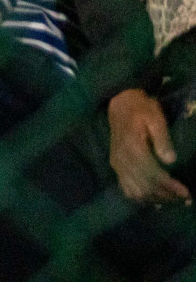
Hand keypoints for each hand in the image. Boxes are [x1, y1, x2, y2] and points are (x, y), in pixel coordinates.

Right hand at [107, 89, 190, 204]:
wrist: (120, 102)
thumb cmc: (141, 109)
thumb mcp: (155, 118)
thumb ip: (162, 138)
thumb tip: (171, 160)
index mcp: (132, 147)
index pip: (152, 174)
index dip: (170, 187)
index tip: (186, 193)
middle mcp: (122, 159)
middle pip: (145, 187)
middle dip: (166, 196)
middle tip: (185, 199)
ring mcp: (117, 164)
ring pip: (136, 192)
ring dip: (155, 199)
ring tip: (172, 199)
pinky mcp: (116, 165)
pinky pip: (126, 189)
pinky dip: (141, 198)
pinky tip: (155, 199)